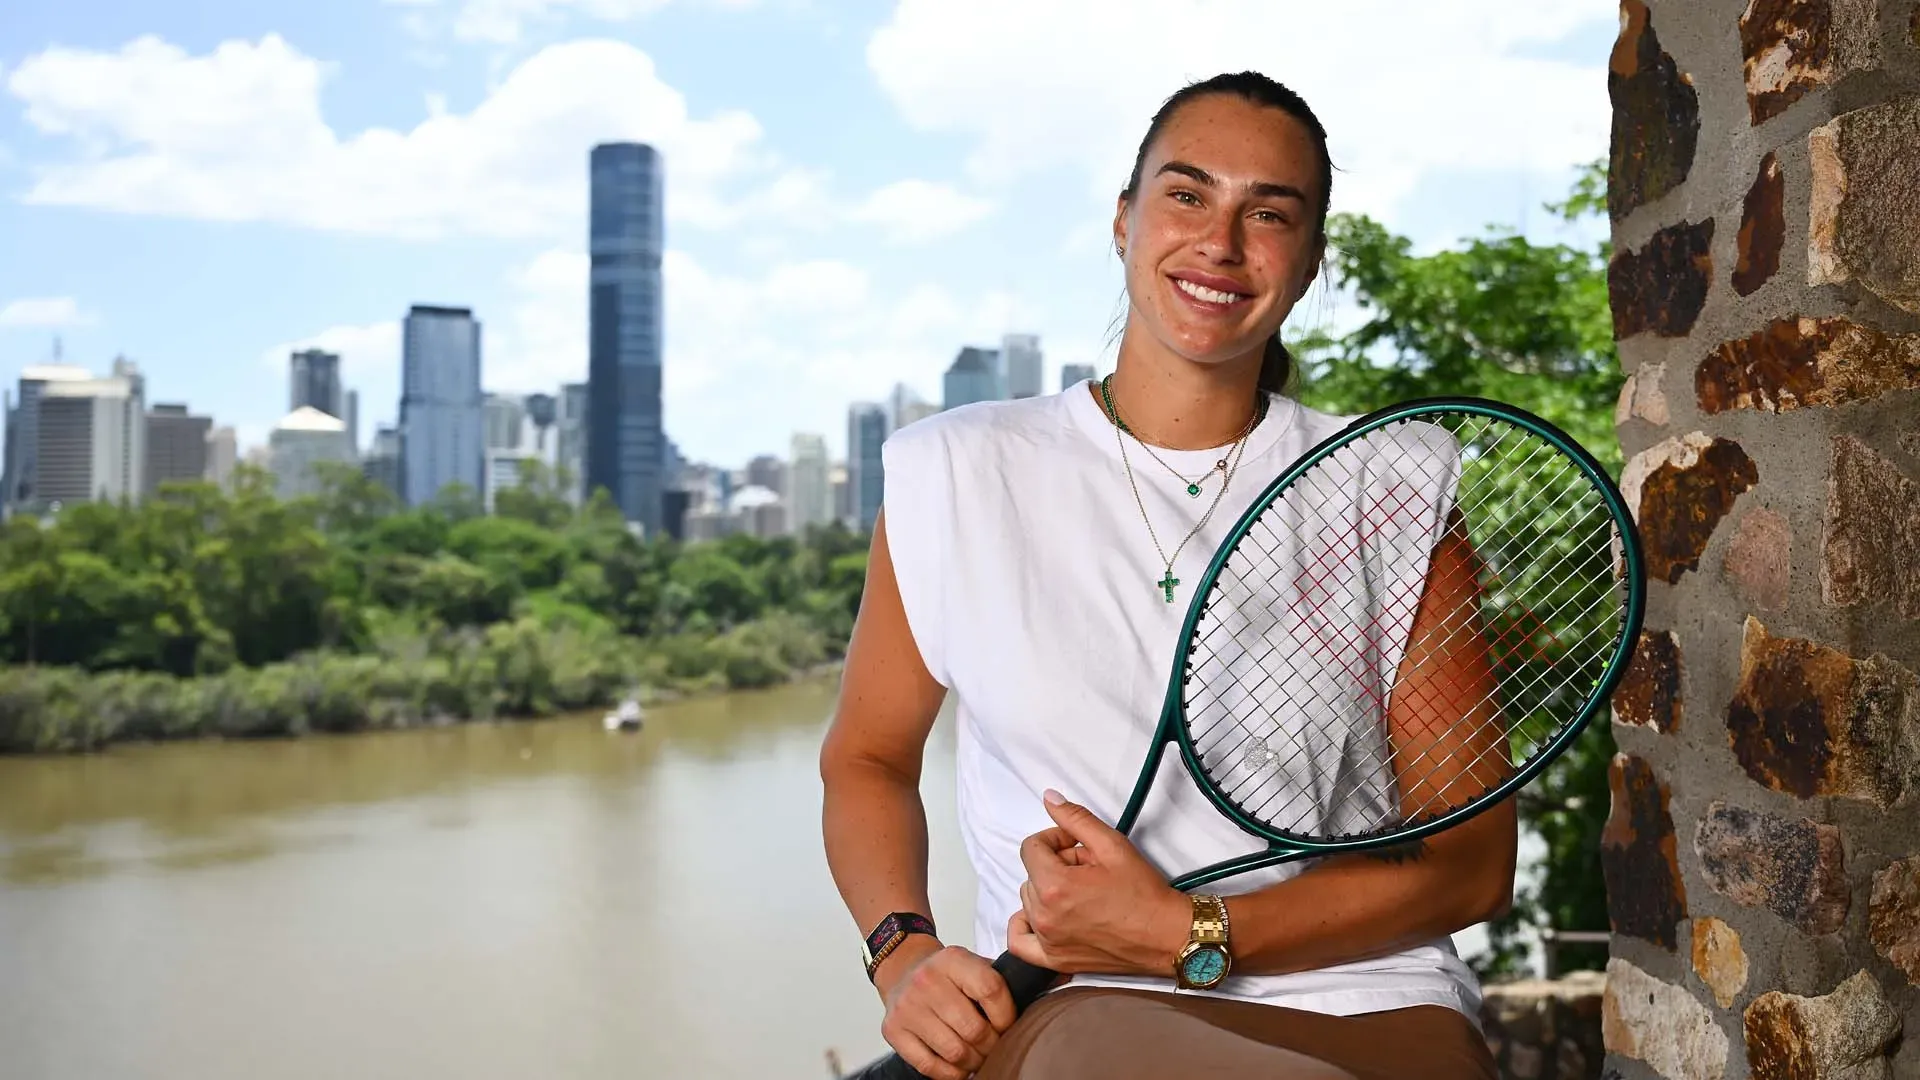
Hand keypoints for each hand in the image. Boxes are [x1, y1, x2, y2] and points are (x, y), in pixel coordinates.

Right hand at [875, 936, 1015, 1079]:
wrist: (903, 970)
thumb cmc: (947, 975)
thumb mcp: (973, 964)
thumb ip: (1003, 980)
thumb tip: (1049, 989)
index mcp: (953, 959)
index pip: (991, 990)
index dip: (1007, 1016)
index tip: (1009, 1025)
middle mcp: (927, 980)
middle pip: (974, 1029)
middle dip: (992, 1045)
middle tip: (995, 1046)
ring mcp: (908, 1007)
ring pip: (954, 1052)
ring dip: (974, 1062)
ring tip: (979, 1056)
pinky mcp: (894, 1030)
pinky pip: (929, 1066)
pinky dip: (950, 1073)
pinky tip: (958, 1066)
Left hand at [1006, 789, 1190, 976]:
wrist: (1164, 935)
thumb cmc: (1143, 895)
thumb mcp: (1112, 845)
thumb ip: (1075, 819)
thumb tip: (1050, 800)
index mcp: (1055, 886)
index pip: (1031, 848)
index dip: (1054, 839)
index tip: (1074, 844)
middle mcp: (1045, 916)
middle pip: (1032, 873)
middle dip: (1056, 865)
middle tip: (1087, 869)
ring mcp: (1048, 941)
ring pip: (1029, 901)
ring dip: (1048, 891)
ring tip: (1081, 892)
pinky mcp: (1055, 959)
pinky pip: (1020, 941)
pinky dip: (1026, 925)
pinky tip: (1046, 914)